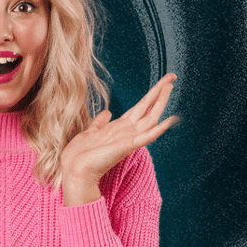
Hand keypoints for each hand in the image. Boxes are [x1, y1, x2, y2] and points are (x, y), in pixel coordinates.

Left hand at [61, 73, 177, 205]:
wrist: (75, 170)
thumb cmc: (80, 155)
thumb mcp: (90, 132)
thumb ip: (100, 122)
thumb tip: (107, 112)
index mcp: (120, 127)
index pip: (141, 107)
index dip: (152, 94)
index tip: (163, 83)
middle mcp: (128, 132)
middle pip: (149, 108)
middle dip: (160, 92)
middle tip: (172, 77)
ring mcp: (129, 139)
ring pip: (151, 118)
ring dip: (160, 102)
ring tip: (169, 87)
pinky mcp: (128, 146)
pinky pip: (147, 136)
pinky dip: (159, 129)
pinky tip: (169, 120)